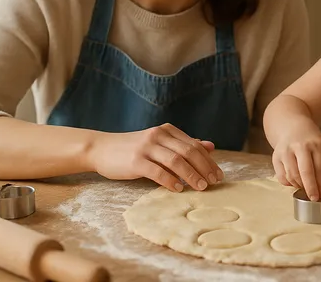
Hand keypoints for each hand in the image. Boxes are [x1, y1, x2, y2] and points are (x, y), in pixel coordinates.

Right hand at [88, 123, 222, 192]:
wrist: (101, 149)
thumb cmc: (134, 149)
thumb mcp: (160, 143)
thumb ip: (184, 144)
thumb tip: (210, 146)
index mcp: (167, 130)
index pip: (194, 145)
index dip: (208, 160)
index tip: (218, 174)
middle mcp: (158, 136)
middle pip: (188, 152)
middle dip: (204, 168)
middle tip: (214, 182)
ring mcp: (146, 147)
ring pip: (176, 161)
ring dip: (191, 175)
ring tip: (201, 187)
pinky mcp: (135, 161)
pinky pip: (158, 171)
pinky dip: (171, 181)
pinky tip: (178, 189)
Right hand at [271, 123, 320, 201]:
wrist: (291, 125)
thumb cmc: (311, 139)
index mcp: (316, 144)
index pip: (319, 169)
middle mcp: (300, 146)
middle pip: (305, 172)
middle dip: (310, 188)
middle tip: (314, 199)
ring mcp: (286, 151)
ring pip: (292, 176)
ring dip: (300, 186)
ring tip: (306, 189)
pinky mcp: (275, 156)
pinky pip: (281, 176)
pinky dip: (289, 183)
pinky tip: (295, 182)